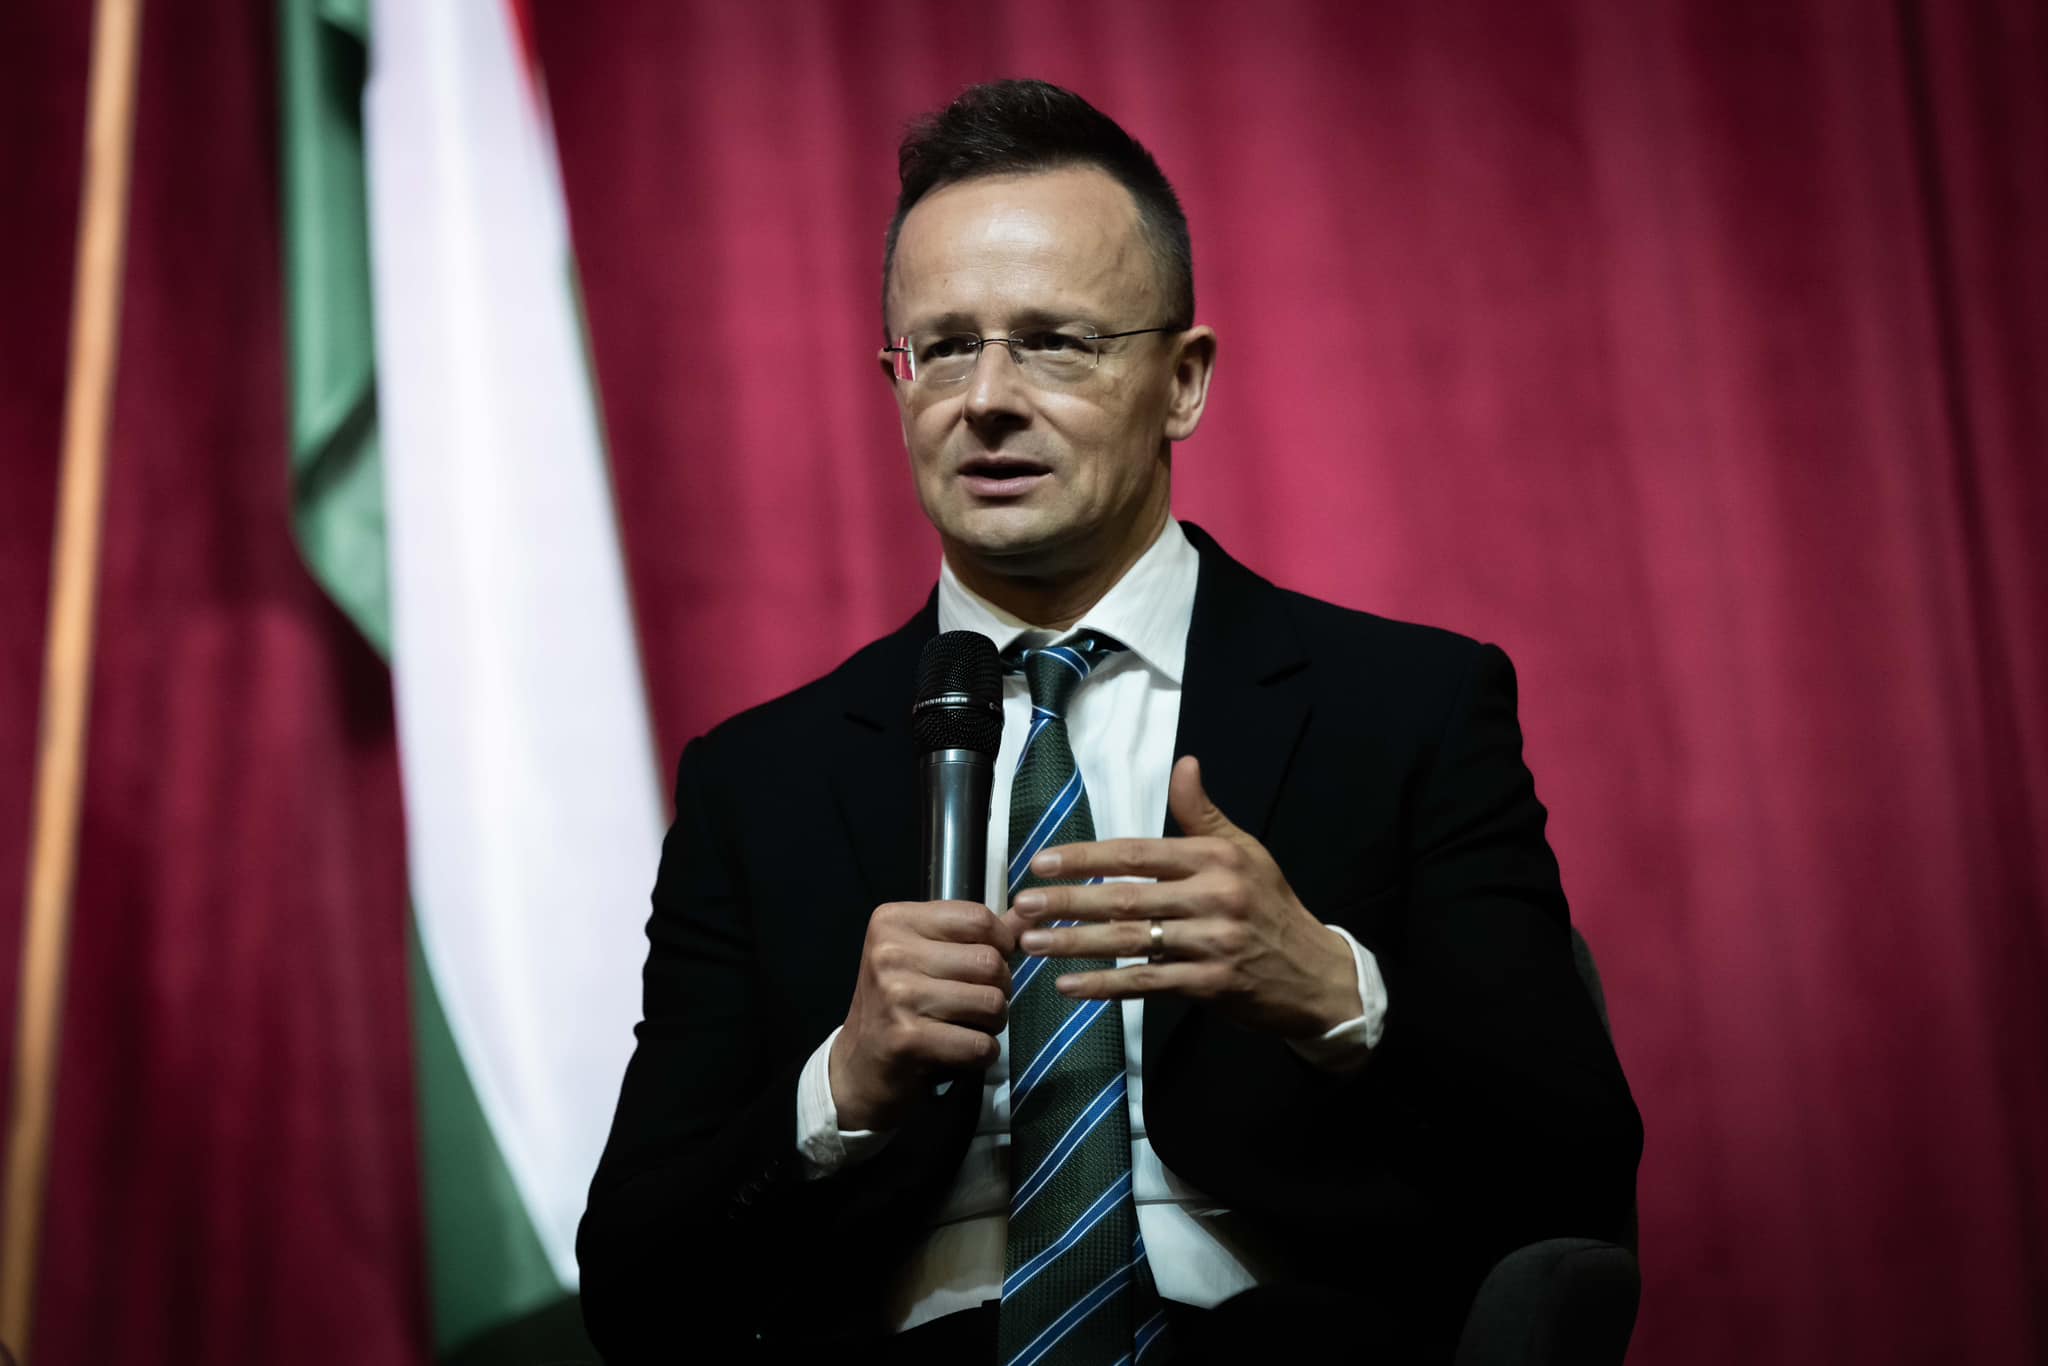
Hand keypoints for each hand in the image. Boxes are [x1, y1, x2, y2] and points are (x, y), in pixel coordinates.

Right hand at [829, 899, 1016, 1130]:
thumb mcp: (927, 956)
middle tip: (978, 1003)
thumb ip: (977, 934)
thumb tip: (1029, 913)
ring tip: (970, 1026)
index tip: (987, 964)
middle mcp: (890, 953)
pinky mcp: (907, 1039)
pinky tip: (961, 1051)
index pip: (977, 918)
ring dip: (994, 1023)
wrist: (860, 1066)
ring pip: (991, 1002)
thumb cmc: (900, 1005)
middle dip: (1000, 988)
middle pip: (989, 962)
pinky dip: (983, 1054)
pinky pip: (980, 1044)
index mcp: (893, 921)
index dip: (1000, 944)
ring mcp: (897, 996)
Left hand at [1010, 756, 1360, 1038]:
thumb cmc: (1271, 908)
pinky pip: (1147, 985)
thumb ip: (1202, 814)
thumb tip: (1183, 762)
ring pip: (1131, 942)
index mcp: (1215, 859)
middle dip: (1068, 901)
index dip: (1086, 858)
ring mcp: (1212, 943)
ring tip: (1031, 944)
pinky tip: (1069, 986)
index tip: (1042, 861)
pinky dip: (1105, 986)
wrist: (1317, 974)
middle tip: (1021, 905)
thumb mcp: (1245, 852)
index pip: (1137, 853)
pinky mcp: (1210, 985)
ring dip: (1076, 943)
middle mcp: (1214, 897)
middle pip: (1126, 898)